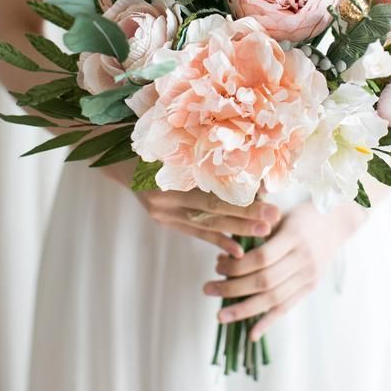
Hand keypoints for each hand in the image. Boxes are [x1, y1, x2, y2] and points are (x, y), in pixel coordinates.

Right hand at [100, 157, 281, 257]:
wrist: (117, 157)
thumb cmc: (152, 141)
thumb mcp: (175, 140)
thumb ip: (202, 151)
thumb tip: (245, 157)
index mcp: (168, 177)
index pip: (211, 194)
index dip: (240, 200)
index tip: (268, 200)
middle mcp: (165, 198)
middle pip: (212, 211)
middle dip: (245, 217)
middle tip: (273, 219)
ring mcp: (162, 212)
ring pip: (205, 224)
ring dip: (236, 229)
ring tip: (264, 232)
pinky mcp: (163, 220)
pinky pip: (193, 231)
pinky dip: (216, 239)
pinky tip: (236, 251)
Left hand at [203, 199, 363, 339]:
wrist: (335, 223)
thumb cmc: (301, 215)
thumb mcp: (280, 214)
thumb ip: (257, 229)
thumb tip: (226, 248)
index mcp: (294, 236)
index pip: (262, 257)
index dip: (237, 265)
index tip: (217, 265)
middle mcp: (303, 259)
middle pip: (265, 281)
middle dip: (233, 289)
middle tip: (208, 289)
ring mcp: (308, 276)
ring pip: (274, 299)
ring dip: (244, 310)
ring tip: (221, 316)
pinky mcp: (310, 288)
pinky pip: (287, 308)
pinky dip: (268, 322)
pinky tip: (251, 334)